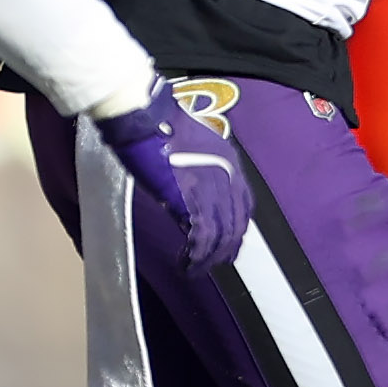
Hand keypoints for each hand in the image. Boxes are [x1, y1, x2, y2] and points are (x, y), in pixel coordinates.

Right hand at [92, 79, 252, 270]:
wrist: (144, 117)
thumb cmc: (156, 125)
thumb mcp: (188, 145)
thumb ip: (195, 168)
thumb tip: (186, 191)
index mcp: (229, 161)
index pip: (243, 204)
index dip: (237, 228)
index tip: (227, 243)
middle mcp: (228, 175)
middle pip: (236, 224)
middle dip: (226, 249)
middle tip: (213, 264)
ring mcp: (212, 187)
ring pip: (222, 234)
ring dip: (209, 257)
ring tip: (195, 269)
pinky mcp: (192, 199)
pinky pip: (202, 236)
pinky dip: (196, 255)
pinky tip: (186, 262)